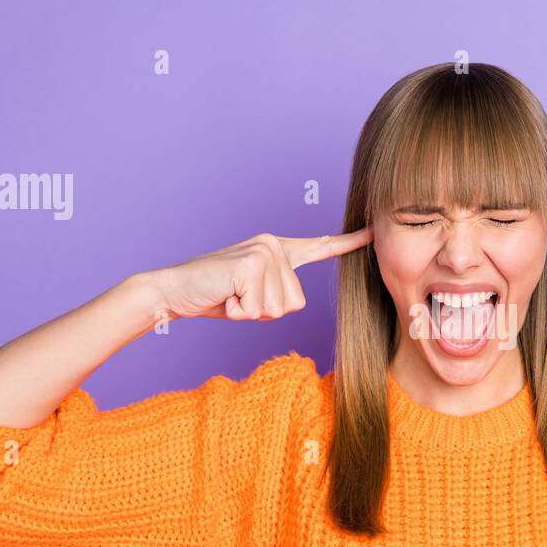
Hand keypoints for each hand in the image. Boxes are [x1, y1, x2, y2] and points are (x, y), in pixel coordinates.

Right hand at [148, 228, 372, 319]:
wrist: (173, 290)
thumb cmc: (214, 295)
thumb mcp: (254, 294)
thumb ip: (276, 292)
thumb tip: (292, 301)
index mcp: (278, 249)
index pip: (320, 247)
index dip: (349, 244)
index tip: (374, 234)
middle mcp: (274, 246)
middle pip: (295, 303)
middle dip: (264, 312)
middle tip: (237, 298)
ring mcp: (263, 253)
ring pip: (278, 309)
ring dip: (250, 312)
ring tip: (230, 296)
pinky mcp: (250, 265)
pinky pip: (258, 309)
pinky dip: (238, 312)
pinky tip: (224, 296)